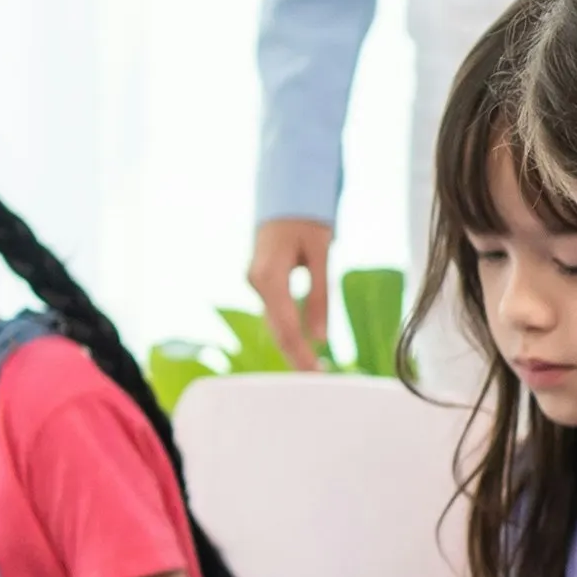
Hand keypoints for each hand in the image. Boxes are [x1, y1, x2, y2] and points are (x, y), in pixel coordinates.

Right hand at [246, 217, 337, 371]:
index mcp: (269, 274)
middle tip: (318, 379)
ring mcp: (255, 283)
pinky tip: (301, 348)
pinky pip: (273, 313)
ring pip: (272, 323)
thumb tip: (319, 339)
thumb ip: (319, 296)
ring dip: (291, 347)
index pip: (284, 323)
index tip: (315, 372)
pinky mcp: (261, 283)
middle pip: (275, 328)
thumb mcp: (320, 254)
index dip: (299, 351)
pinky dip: (287, 331)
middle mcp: (256, 282)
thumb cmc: (306, 221)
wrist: (284, 197)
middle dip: (295, 355)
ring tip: (313, 369)